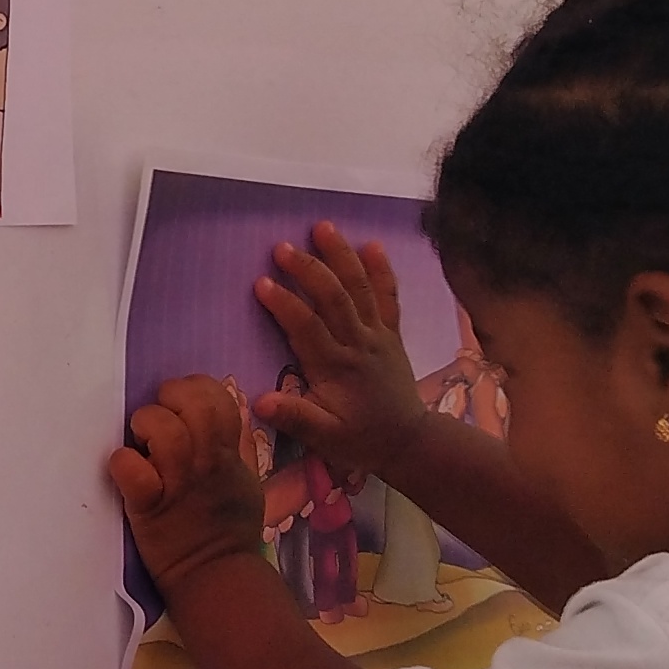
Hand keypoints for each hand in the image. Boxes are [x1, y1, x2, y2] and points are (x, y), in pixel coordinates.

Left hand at [107, 377, 270, 596]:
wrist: (216, 574)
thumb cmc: (228, 529)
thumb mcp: (246, 481)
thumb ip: (239, 447)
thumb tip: (233, 413)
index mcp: (228, 453)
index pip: (219, 397)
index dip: (195, 388)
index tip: (179, 403)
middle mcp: (206, 462)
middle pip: (194, 404)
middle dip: (169, 398)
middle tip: (157, 419)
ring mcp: (178, 483)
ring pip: (163, 430)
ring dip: (145, 426)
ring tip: (141, 442)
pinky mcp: (149, 506)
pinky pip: (132, 470)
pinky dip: (123, 463)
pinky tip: (127, 469)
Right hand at [254, 226, 431, 480]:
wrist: (408, 441)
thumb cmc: (359, 439)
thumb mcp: (324, 437)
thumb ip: (295, 417)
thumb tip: (261, 401)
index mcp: (336, 367)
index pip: (307, 328)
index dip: (285, 303)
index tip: (262, 282)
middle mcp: (358, 344)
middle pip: (334, 298)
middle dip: (308, 269)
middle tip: (282, 246)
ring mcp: (378, 335)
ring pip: (360, 289)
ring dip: (342, 256)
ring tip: (323, 227)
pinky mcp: (392, 333)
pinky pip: (388, 297)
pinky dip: (382, 270)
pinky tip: (372, 245)